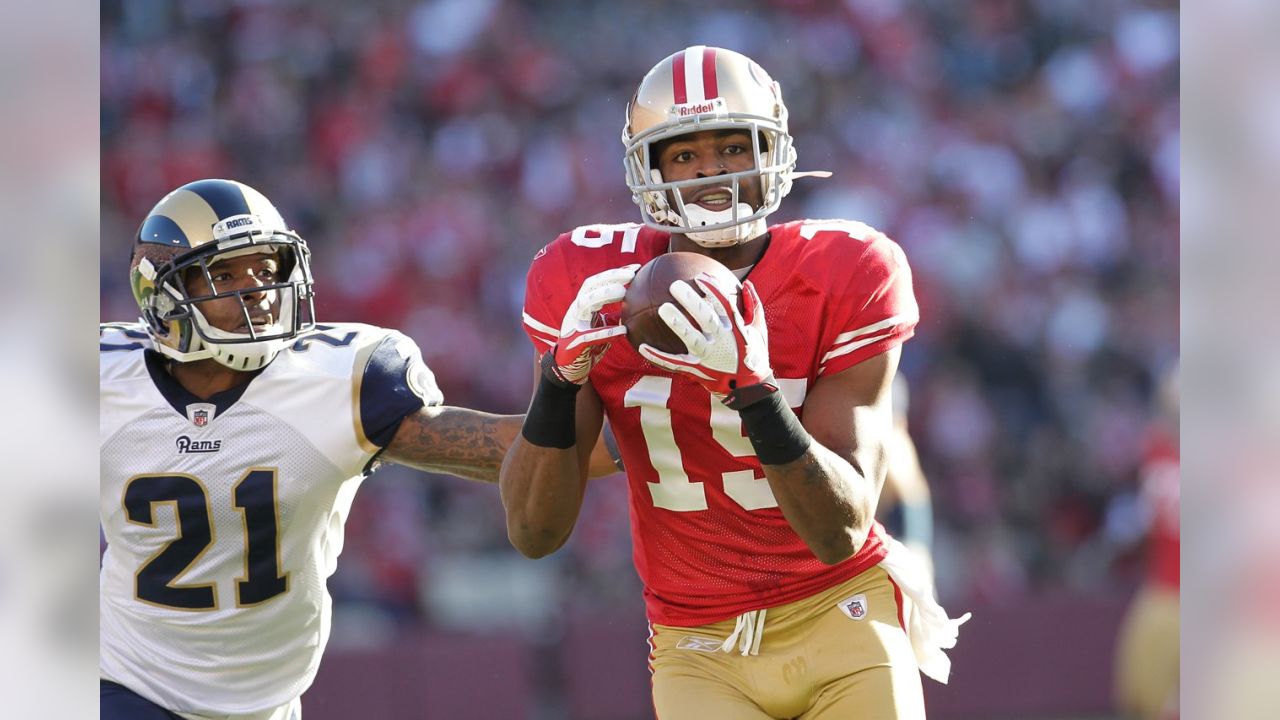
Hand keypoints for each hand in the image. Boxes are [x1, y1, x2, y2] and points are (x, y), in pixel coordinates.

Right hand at [545, 264, 639, 384]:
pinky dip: (605, 332)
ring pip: (585, 303)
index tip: (634, 268)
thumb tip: (635, 308)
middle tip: (631, 275)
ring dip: (604, 294)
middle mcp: (576, 310)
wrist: (566, 367)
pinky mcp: (574, 342)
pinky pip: (589, 335)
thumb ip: (613, 316)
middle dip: (610, 278)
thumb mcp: (601, 326)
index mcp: (583, 304)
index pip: (597, 282)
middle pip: (591, 286)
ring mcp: (573, 324)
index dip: (614, 273)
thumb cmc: (587, 345)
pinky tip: (621, 331)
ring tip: (623, 292)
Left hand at [638, 275, 777, 407]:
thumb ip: (753, 305)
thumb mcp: (759, 330)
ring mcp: (707, 357)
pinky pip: (674, 363)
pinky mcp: (696, 370)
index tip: (700, 276)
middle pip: (706, 318)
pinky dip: (658, 356)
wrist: (749, 390)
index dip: (713, 290)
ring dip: (676, 323)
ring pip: (690, 338)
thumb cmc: (753, 355)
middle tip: (675, 285)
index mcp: (736, 330)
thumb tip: (746, 282)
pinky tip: (642, 347)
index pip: (724, 305)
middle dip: (691, 301)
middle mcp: (722, 342)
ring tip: (662, 308)